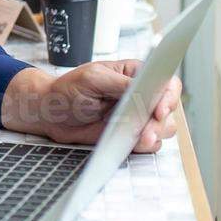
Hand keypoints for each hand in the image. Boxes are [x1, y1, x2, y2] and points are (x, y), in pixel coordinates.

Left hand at [0, 61, 179, 152]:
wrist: (51, 114)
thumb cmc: (69, 89)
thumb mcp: (93, 79)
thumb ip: (120, 84)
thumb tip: (143, 92)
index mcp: (135, 74)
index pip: (164, 82)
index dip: (168, 96)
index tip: (159, 109)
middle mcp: (141, 95)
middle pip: (168, 108)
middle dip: (161, 122)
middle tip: (147, 131)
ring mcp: (136, 116)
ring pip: (163, 128)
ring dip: (155, 135)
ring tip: (140, 139)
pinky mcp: (129, 134)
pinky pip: (148, 143)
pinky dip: (144, 146)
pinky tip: (133, 144)